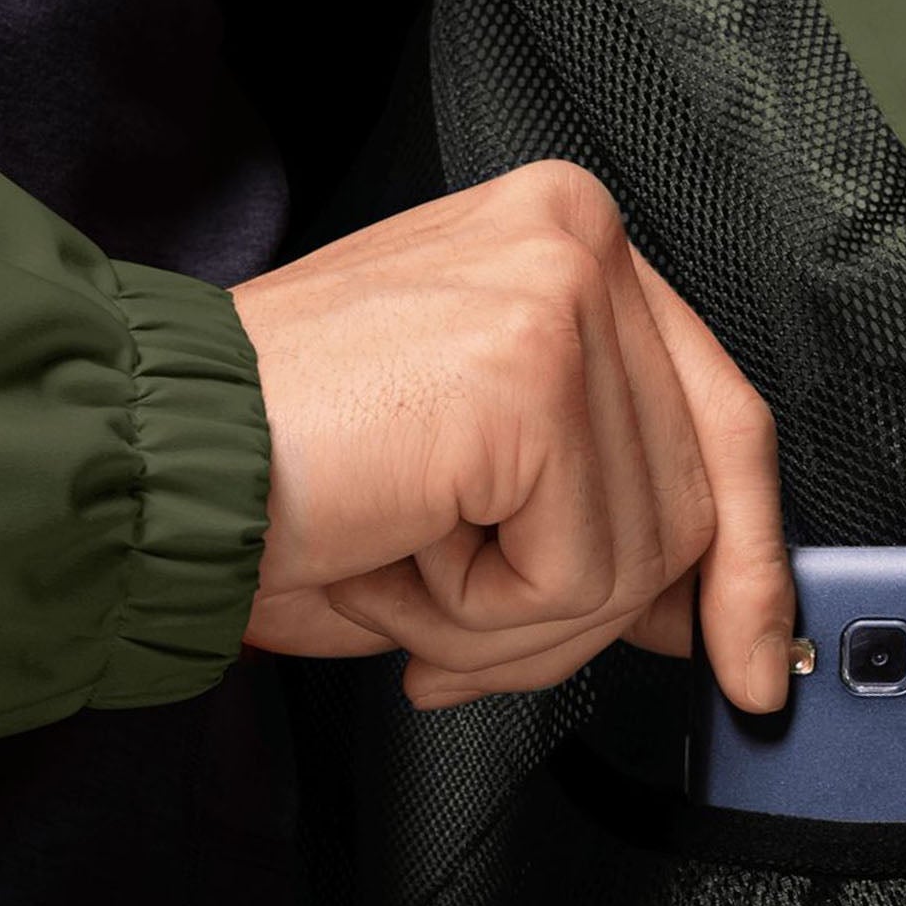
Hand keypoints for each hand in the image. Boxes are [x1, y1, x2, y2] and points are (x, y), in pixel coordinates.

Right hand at [229, 159, 793, 710]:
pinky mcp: (530, 365)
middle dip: (584, 617)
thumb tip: (707, 610)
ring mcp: (562, 292)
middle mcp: (581, 243)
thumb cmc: (298, 479)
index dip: (749, 563)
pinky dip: (483, 616)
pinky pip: (578, 571)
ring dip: (515, 624)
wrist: (151, 467)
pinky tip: (397, 562)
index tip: (754, 662)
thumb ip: (615, 528)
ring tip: (403, 581)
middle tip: (457, 639)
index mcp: (574, 254)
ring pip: (643, 554)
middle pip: (694, 502)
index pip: (724, 422)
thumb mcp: (494, 509)